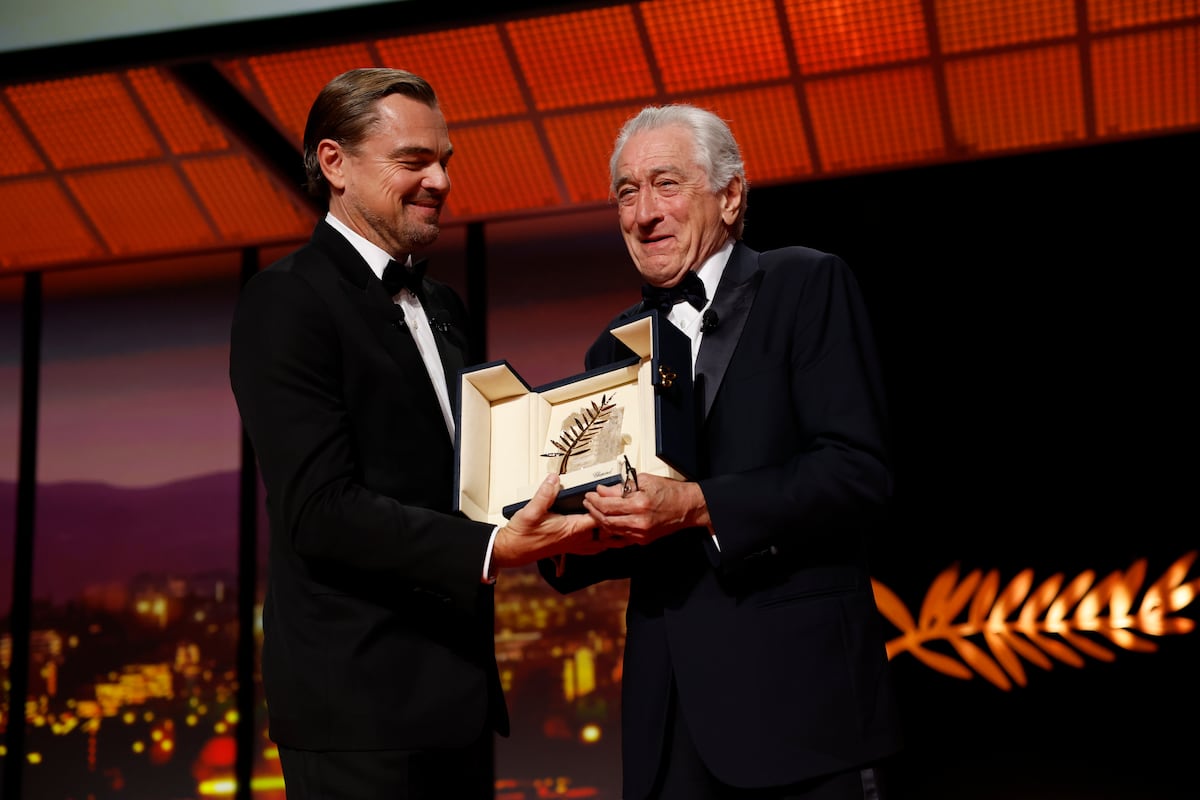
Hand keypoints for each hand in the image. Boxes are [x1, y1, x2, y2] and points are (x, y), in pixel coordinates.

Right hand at [491, 473, 615, 568]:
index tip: (611, 497)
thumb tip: (555, 479)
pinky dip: (602, 543)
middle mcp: (576, 539)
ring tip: (624, 528)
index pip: (598, 518)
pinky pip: (592, 548)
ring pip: (602, 544)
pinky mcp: (569, 548)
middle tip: (627, 514)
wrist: (513, 550)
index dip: (607, 507)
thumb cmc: (522, 533)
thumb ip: (544, 494)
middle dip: (618, 525)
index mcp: (572, 529)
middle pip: (606, 534)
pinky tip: (603, 539)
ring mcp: (574, 545)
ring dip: (613, 537)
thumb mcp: (531, 510)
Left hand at [583, 472, 710, 543]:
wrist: (687, 507)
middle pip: (606, 520)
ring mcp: (641, 534)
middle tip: (588, 502)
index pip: (607, 505)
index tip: (590, 494)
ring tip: (594, 510)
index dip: (594, 500)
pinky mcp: (642, 540)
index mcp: (639, 505)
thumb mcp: (644, 481)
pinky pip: (620, 537)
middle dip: (593, 510)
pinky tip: (605, 524)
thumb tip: (602, 490)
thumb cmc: (670, 492)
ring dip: (599, 520)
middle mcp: (639, 522)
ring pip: (611, 530)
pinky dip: (610, 531)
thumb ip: (621, 487)